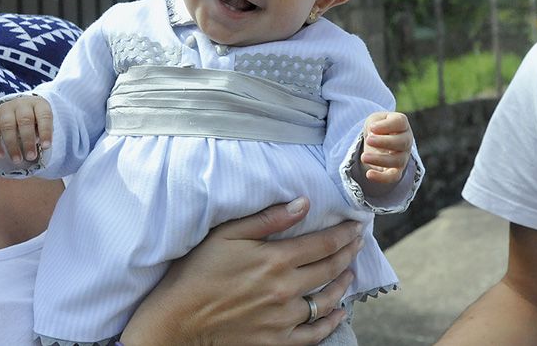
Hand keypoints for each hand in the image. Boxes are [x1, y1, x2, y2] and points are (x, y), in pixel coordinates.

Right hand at [0, 96, 51, 163]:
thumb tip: (41, 147)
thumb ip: (42, 132)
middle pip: (24, 120)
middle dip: (28, 140)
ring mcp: (6, 109)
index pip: (44, 116)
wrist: (18, 106)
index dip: (45, 131)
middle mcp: (21, 104)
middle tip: (31, 156)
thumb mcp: (43, 122)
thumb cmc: (35, 118)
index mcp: (38, 104)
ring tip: (17, 160)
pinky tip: (0, 156)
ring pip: (7, 126)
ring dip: (12, 145)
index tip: (46, 147)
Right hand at [119, 197, 363, 345]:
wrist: (177, 321)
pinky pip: (314, 334)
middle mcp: (285, 289)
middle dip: (349, 253)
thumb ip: (268, 219)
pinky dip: (331, 323)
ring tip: (350, 273)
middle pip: (331, 268)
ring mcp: (283, 319)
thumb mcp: (227, 235)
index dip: (345, 233)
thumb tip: (303, 204)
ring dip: (344, 285)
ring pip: (327, 301)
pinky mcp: (277, 342)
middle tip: (359, 242)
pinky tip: (338, 313)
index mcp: (275, 260)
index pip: (324, 243)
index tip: (357, 225)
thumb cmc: (197, 272)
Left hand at [360, 111, 412, 183]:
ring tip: (363, 157)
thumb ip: (374, 123)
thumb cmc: (377, 127)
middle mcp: (406, 140)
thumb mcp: (374, 120)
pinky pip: (393, 177)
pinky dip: (382, 178)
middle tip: (368, 140)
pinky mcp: (397, 170)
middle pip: (402, 142)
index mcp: (402, 124)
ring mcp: (403, 156)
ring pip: (397, 160)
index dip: (386, 125)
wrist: (377, 141)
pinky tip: (369, 174)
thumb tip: (373, 134)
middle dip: (384, 142)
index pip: (400, 122)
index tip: (372, 128)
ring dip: (380, 159)